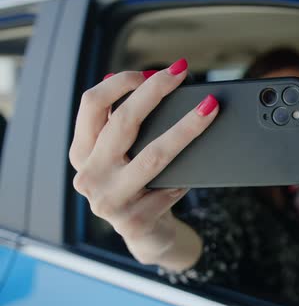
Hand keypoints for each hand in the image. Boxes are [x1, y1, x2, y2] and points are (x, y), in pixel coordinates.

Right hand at [69, 58, 218, 270]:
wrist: (147, 235)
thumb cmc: (139, 185)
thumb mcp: (124, 154)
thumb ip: (125, 123)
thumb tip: (147, 78)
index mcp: (82, 152)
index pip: (91, 105)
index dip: (122, 82)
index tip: (153, 70)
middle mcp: (89, 176)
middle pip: (123, 122)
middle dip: (155, 90)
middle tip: (181, 71)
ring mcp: (109, 201)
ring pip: (154, 155)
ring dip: (186, 128)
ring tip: (210, 108)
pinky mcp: (134, 221)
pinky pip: (170, 187)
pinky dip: (187, 176)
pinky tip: (197, 172)